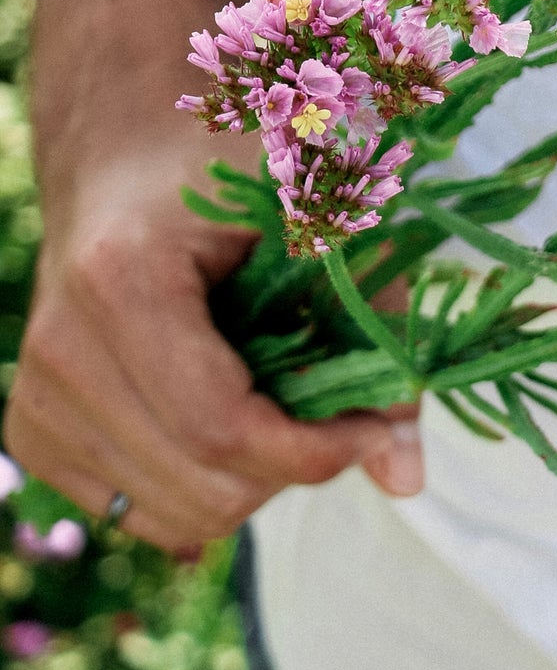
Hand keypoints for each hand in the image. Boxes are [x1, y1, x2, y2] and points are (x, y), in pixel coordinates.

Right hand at [5, 139, 422, 553]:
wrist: (129, 153)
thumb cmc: (236, 168)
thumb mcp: (326, 221)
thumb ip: (374, 331)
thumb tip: (405, 478)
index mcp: (121, 280)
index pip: (221, 428)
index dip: (316, 451)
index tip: (374, 427)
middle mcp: (60, 348)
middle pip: (204, 485)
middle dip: (293, 465)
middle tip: (334, 406)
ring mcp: (37, 397)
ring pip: (177, 516)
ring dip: (252, 480)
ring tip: (276, 402)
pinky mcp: (34, 432)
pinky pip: (140, 514)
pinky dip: (203, 487)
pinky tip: (227, 423)